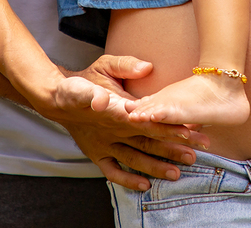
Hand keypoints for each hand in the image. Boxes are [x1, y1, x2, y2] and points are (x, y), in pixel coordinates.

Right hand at [47, 55, 209, 190]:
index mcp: (117, 108)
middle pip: (146, 140)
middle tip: (195, 153)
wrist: (56, 97)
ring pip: (133, 158)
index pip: (147, 118)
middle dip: (171, 148)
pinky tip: (145, 186)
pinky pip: (112, 171)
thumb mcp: (104, 65)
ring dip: (155, 166)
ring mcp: (104, 143)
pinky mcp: (96, 153)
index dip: (168, 125)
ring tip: (177, 173)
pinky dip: (127, 180)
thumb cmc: (85, 80)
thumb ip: (125, 65)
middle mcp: (112, 129)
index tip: (189, 131)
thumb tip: (146, 67)